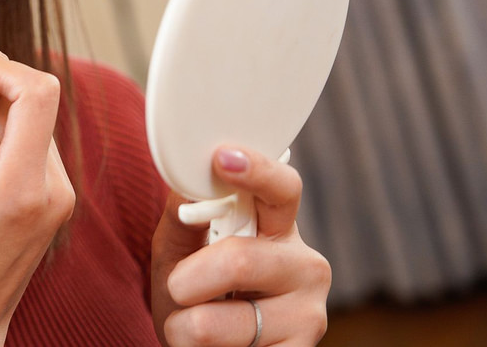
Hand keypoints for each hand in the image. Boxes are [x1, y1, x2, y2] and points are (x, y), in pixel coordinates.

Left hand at [151, 147, 330, 346]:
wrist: (199, 346)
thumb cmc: (193, 291)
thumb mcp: (178, 249)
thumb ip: (183, 215)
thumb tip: (186, 182)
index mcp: (278, 227)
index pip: (282, 189)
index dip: (257, 171)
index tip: (223, 158)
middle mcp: (304, 266)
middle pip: (238, 261)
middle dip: (186, 280)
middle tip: (178, 287)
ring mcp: (308, 315)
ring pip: (214, 321)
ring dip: (183, 326)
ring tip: (193, 325)